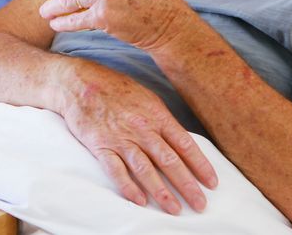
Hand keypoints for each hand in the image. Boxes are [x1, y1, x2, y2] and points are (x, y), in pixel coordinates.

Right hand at [58, 59, 217, 212]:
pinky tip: (139, 200)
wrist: (80, 82)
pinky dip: (128, 186)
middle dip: (187, 185)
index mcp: (157, 115)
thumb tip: (180, 143)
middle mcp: (142, 128)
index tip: (212, 183)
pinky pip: (116, 170)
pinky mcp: (101, 145)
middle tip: (200, 204)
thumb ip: (162, 121)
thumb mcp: (147, 98)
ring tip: (174, 208)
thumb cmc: (116, 89)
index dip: (200, 165)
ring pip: (145, 168)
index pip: (185, 144)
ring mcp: (121, 138)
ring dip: (161, 191)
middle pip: (169, 160)